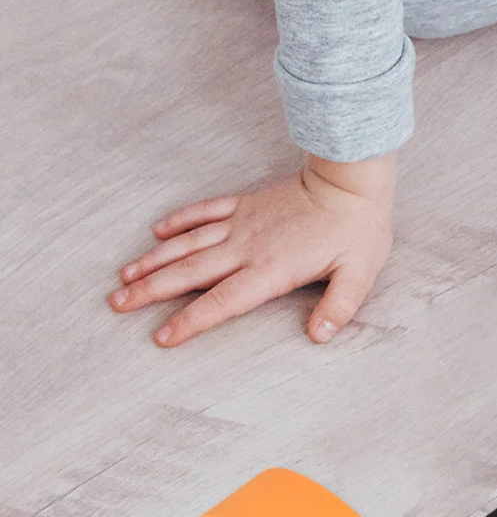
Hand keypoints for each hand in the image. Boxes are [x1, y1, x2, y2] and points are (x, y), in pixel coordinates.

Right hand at [109, 155, 396, 346]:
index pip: (222, 302)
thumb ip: (338, 308)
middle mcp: (247, 247)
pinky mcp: (246, 202)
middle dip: (151, 290)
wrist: (351, 180)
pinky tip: (158, 230)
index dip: (191, 320)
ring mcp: (243, 222)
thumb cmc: (358, 230)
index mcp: (271, 269)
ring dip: (155, 259)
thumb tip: (319, 337)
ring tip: (124, 275)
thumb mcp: (358, 274)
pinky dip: (180, 220)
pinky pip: (206, 210)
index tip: (162, 337)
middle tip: (117, 303)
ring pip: (188, 243)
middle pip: (190, 273)